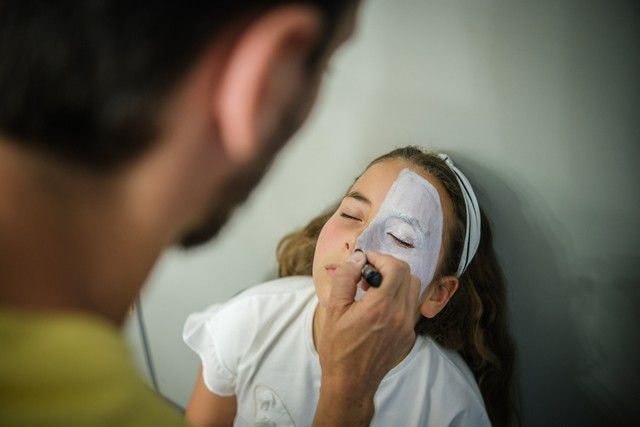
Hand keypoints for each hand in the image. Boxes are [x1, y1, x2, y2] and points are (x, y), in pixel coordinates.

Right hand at [312, 251, 419, 425]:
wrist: (350, 383)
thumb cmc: (339, 348)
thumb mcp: (334, 309)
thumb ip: (346, 278)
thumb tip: (357, 259)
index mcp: (381, 306)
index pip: (396, 268)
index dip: (380, 258)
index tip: (365, 261)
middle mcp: (400, 315)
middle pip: (408, 275)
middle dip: (388, 267)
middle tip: (368, 274)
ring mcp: (408, 328)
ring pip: (413, 290)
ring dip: (396, 282)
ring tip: (373, 291)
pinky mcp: (409, 337)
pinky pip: (410, 308)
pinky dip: (398, 300)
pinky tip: (378, 310)